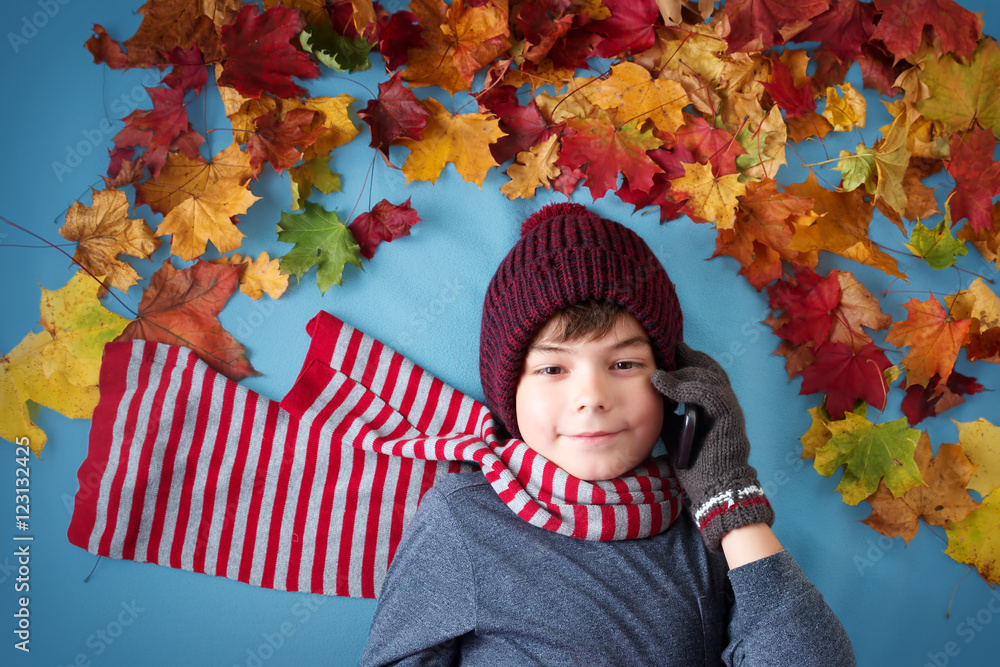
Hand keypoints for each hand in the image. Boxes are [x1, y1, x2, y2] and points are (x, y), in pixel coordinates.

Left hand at [652, 343, 773, 550]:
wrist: (715, 490)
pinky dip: (684, 384)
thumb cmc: (696, 465)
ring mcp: (729, 408)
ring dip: (682, 369)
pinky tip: (663, 382)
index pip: (703, 373)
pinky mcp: (728, 417)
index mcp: (715, 406)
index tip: (665, 353)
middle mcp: (725, 403)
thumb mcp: (675, 433)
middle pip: (708, 367)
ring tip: (659, 369)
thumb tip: (650, 397)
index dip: (686, 361)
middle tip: (664, 348)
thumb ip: (668, 414)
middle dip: (686, 356)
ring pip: (707, 375)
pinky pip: (708, 391)